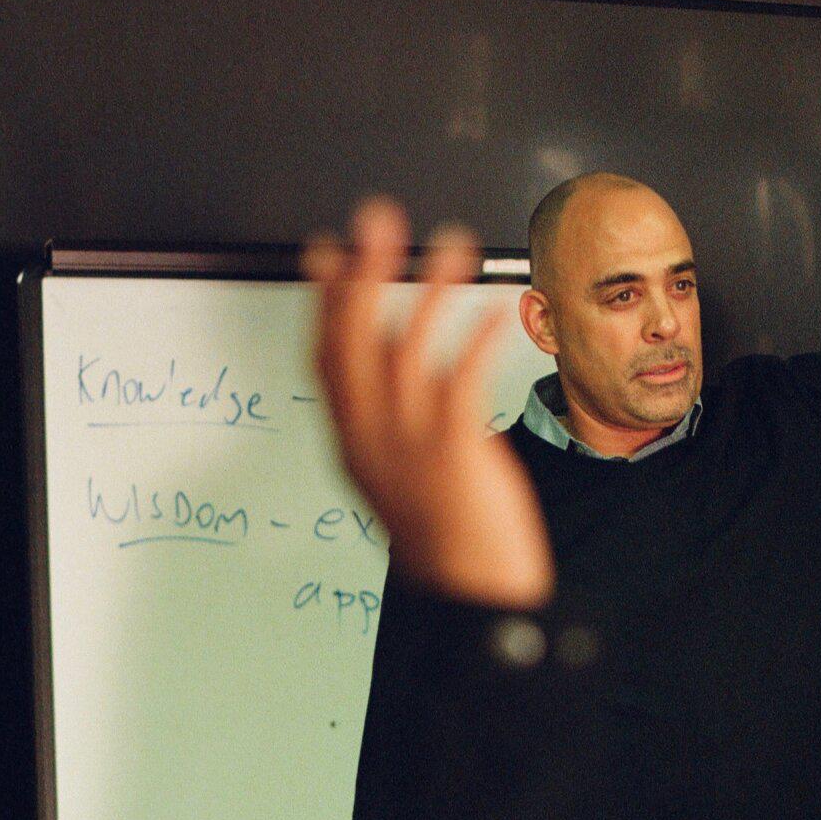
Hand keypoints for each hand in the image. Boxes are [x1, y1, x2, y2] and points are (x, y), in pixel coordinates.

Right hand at [306, 200, 553, 606]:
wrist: (473, 601)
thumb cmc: (452, 541)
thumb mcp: (407, 477)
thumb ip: (394, 429)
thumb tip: (395, 384)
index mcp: (354, 443)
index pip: (326, 357)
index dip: (324, 300)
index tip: (326, 251)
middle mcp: (371, 440)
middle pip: (353, 340)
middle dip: (362, 273)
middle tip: (379, 219)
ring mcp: (408, 448)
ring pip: (403, 352)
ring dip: (428, 291)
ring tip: (453, 244)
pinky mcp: (454, 456)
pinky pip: (458, 384)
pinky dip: (474, 340)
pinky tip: (496, 310)